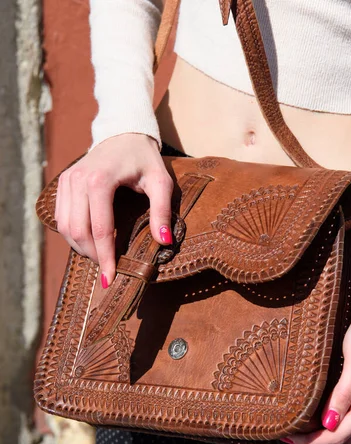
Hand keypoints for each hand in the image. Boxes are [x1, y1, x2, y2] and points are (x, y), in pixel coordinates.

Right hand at [54, 133, 173, 287]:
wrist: (123, 133)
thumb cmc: (144, 159)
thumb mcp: (161, 182)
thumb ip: (162, 211)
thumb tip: (164, 242)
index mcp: (100, 180)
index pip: (100, 228)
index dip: (105, 256)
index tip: (110, 277)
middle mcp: (77, 180)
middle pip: (78, 231)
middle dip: (92, 255)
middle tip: (108, 270)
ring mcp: (66, 181)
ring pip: (65, 227)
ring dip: (81, 248)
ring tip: (100, 257)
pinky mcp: (62, 184)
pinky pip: (61, 218)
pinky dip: (73, 235)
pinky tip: (90, 242)